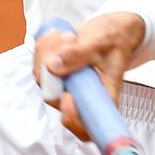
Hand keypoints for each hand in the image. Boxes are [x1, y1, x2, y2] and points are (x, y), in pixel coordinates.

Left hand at [33, 12, 146, 140]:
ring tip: (67, 35)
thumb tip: (53, 65)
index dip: (72, 118)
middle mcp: (82, 97)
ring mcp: (67, 87)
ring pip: (44, 80)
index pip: (85, 126)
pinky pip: (40, 66)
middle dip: (53, 70)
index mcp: (103, 99)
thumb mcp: (102, 42)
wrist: (112, 29)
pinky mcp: (56, 75)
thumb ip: (78, 54)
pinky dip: (44, 48)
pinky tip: (57, 35)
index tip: (68, 96)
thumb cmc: (115, 39)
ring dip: (48, 53)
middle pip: (55, 99)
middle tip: (66, 42)